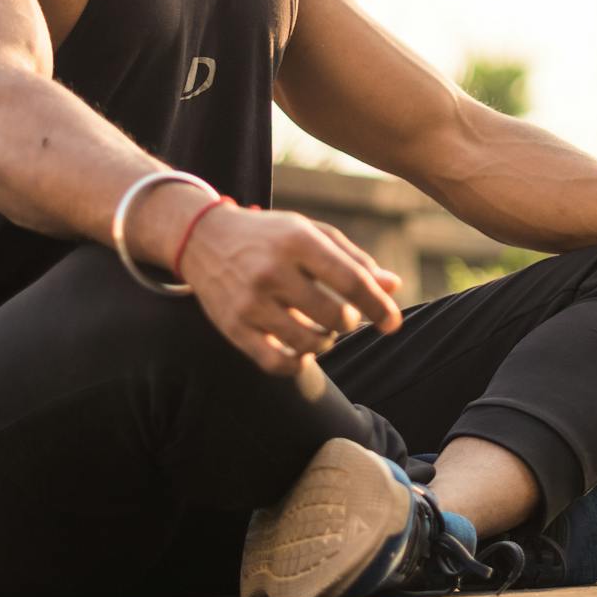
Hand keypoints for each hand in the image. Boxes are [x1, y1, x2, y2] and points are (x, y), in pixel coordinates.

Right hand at [177, 203, 402, 375]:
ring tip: (322, 330)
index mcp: (297, 240)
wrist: (203, 238)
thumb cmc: (269, 236)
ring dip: (326, 342)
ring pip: (309, 343)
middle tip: (344, 317)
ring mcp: (250, 301)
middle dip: (349, 322)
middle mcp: (272, 270)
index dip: (379, 305)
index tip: (393, 322)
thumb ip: (353, 259)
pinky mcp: (233, 327)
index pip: (350, 280)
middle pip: (334, 315)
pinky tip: (302, 350)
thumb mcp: (310, 233)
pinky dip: (298, 364)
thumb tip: (393, 286)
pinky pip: (277, 363)